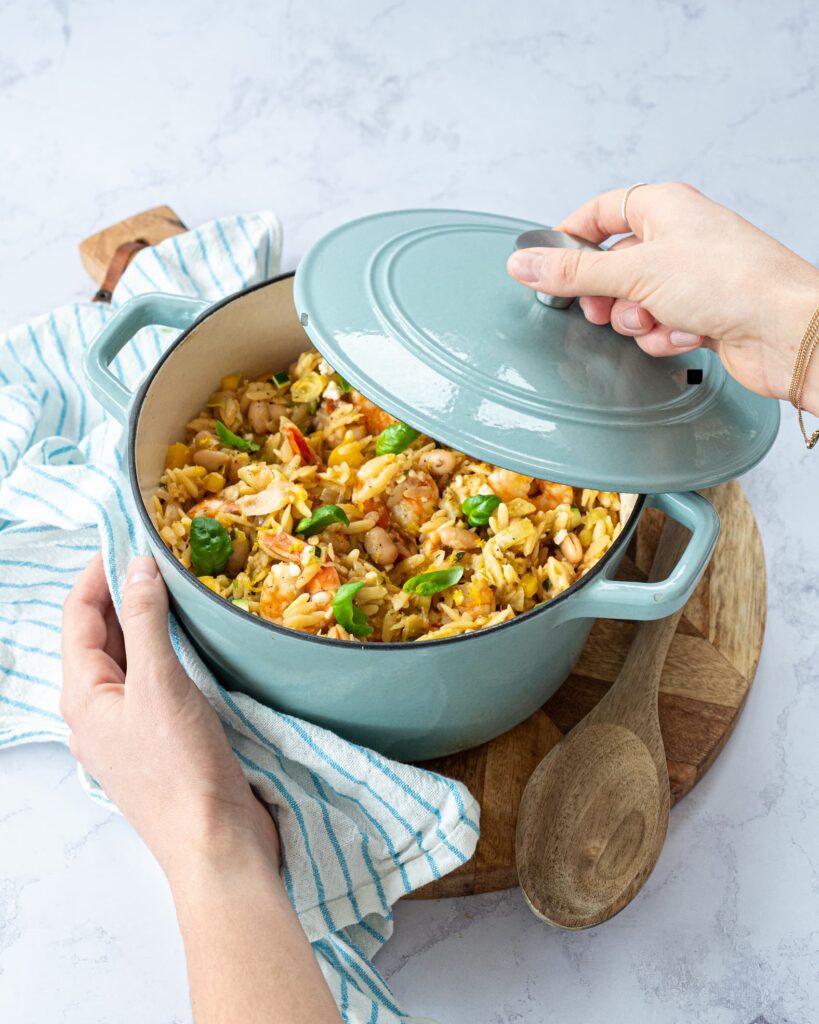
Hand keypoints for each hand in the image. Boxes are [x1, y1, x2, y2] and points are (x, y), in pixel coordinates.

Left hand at [62, 555, 341, 1022]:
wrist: (216, 843)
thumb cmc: (180, 767)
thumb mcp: (160, 683)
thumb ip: (145, 621)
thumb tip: (138, 566)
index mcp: (84, 696)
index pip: (78, 617)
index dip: (98, 573)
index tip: (128, 536)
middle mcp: (100, 710)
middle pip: (102, 636)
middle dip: (125, 593)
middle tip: (161, 556)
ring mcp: (132, 727)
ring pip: (133, 659)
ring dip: (151, 623)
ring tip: (182, 589)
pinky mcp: (165, 739)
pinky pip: (159, 681)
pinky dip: (172, 653)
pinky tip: (199, 642)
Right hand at [507, 182, 818, 413]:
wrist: (783, 329)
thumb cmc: (732, 282)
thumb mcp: (634, 271)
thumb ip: (572, 272)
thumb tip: (524, 264)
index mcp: (663, 207)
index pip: (598, 213)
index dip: (569, 239)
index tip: (547, 266)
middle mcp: (677, 238)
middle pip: (611, 266)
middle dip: (608, 296)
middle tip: (607, 307)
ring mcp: (689, 278)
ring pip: (632, 303)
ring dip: (639, 321)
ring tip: (661, 319)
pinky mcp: (699, 315)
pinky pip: (657, 327)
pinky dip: (664, 336)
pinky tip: (689, 334)